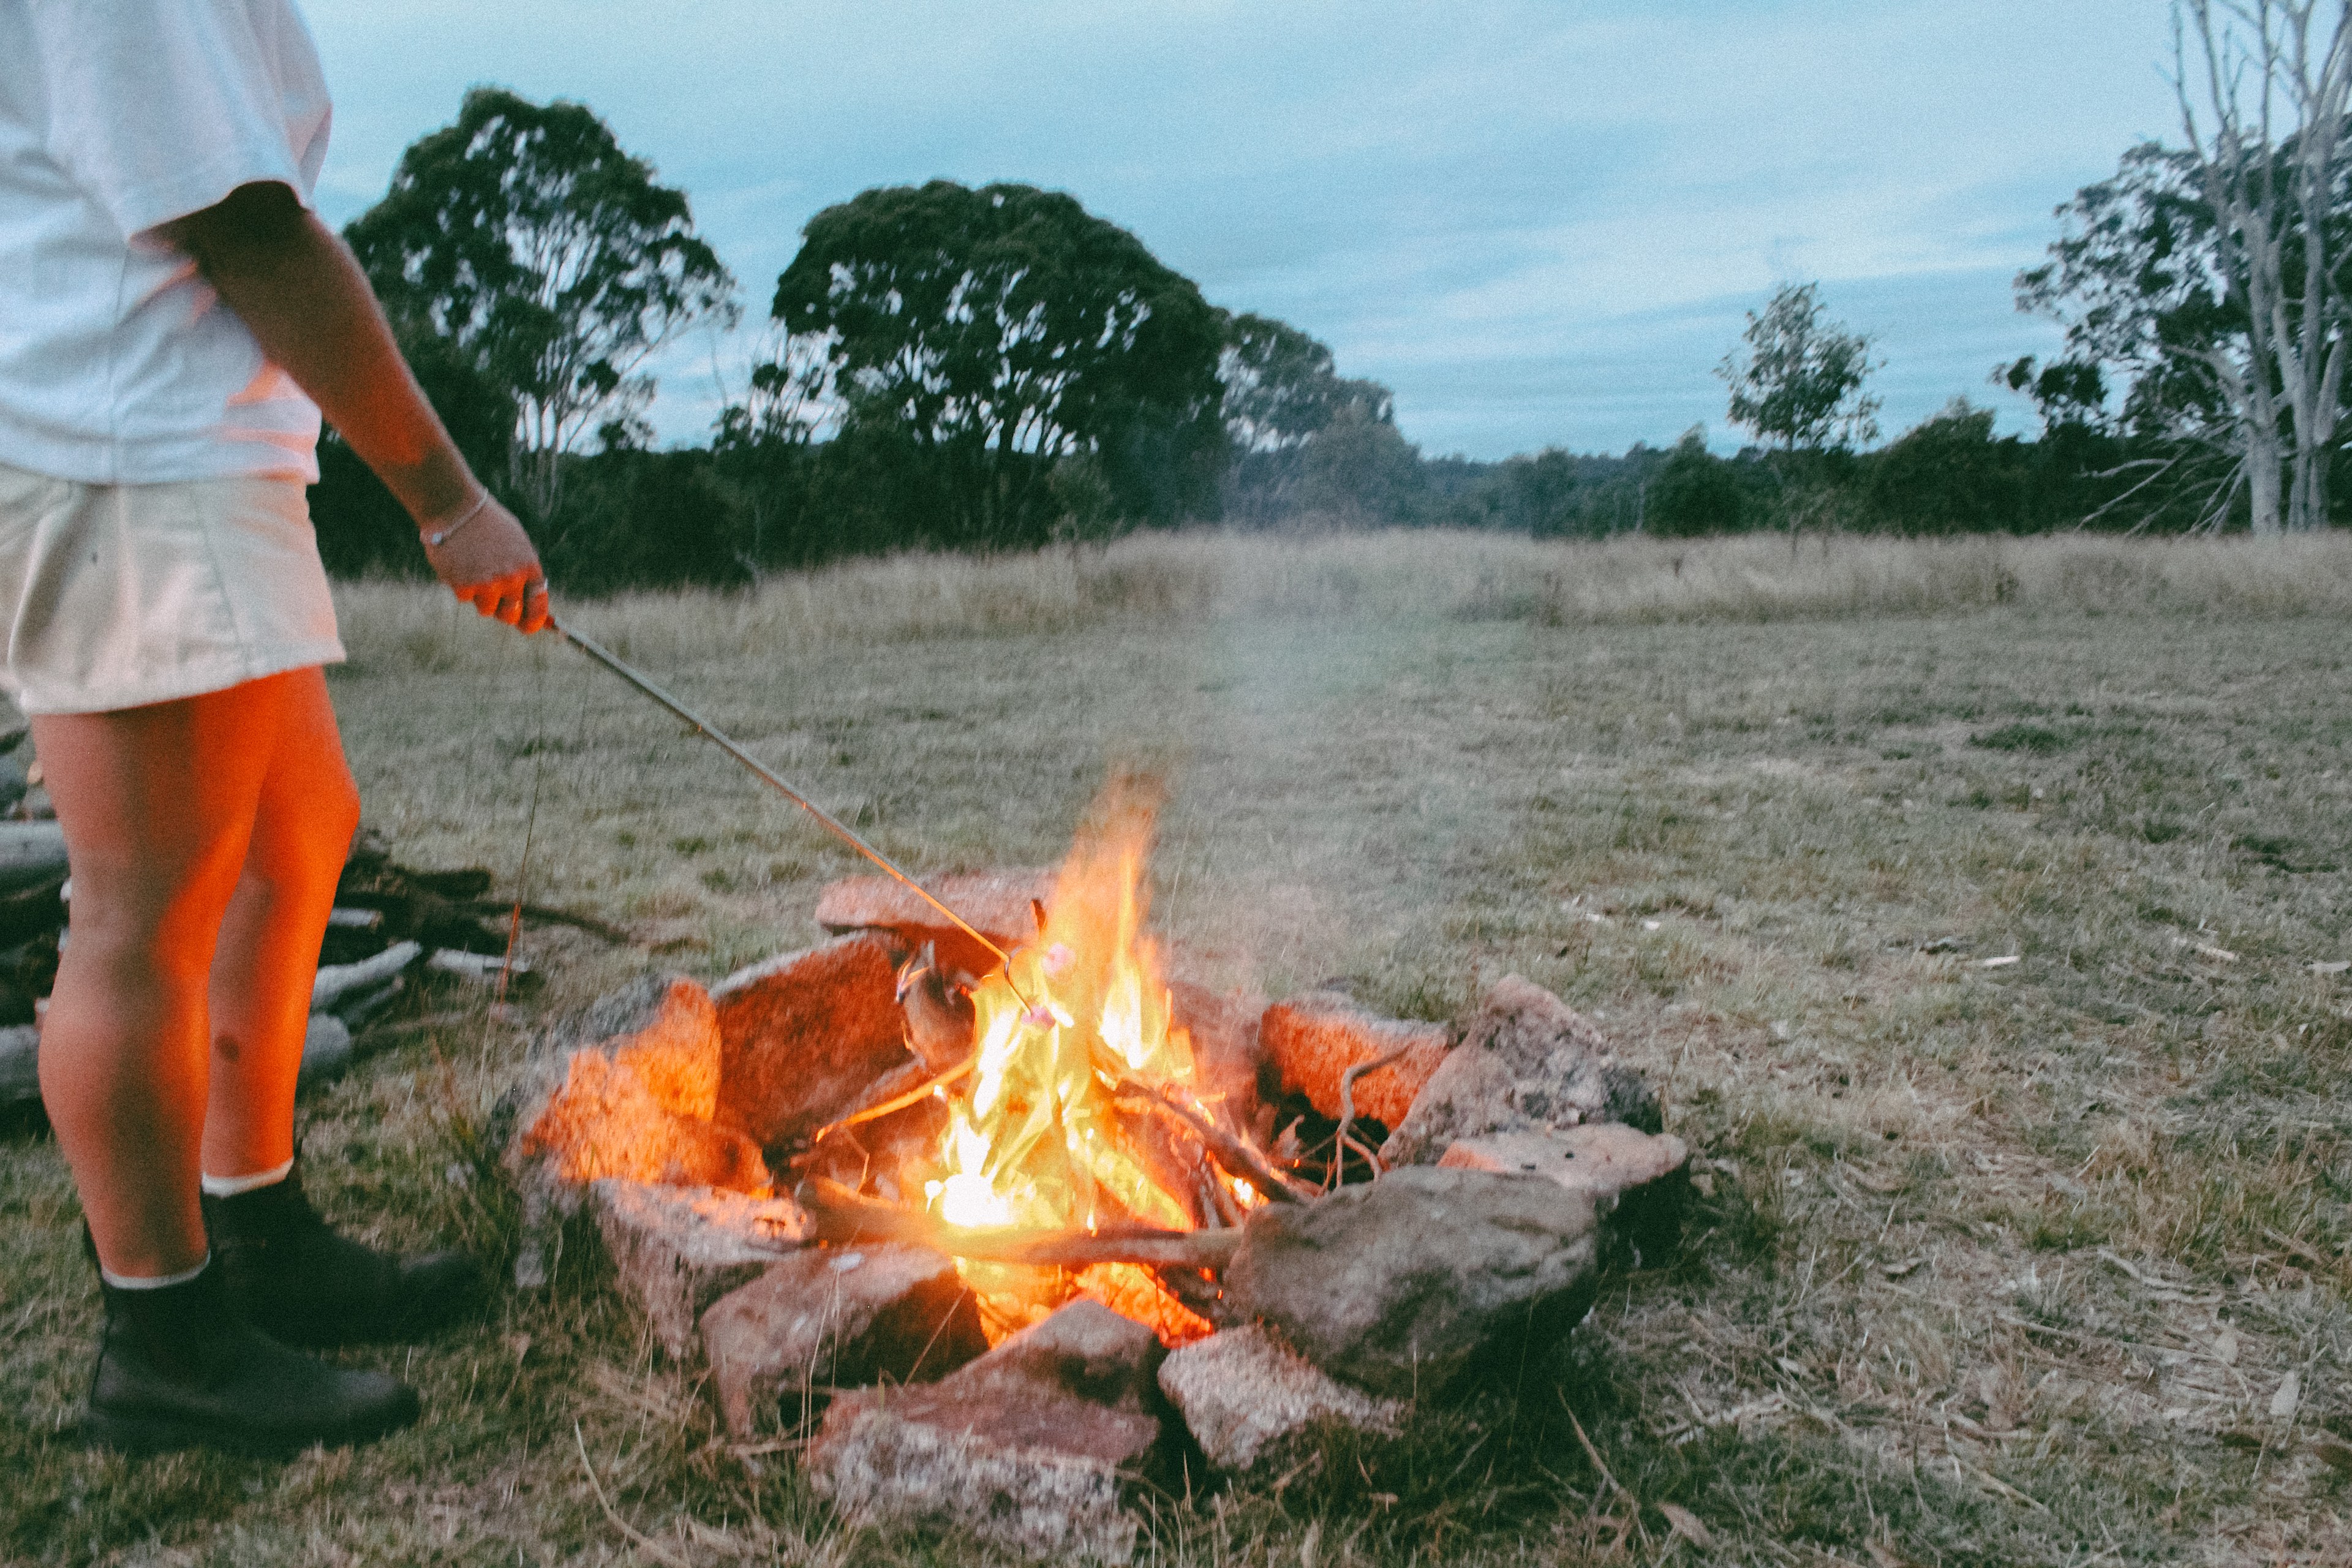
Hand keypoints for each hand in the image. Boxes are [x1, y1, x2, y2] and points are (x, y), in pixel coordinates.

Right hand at [421, 497, 549, 633]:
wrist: (455, 507)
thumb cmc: (487, 523)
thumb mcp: (515, 543)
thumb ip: (523, 572)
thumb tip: (528, 602)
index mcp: (529, 566)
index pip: (538, 603)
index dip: (535, 620)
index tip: (529, 626)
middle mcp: (511, 579)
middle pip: (511, 615)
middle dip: (504, 612)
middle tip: (495, 601)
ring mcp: (487, 584)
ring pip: (486, 610)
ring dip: (480, 596)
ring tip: (473, 570)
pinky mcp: (464, 586)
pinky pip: (465, 598)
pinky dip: (460, 586)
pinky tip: (459, 564)